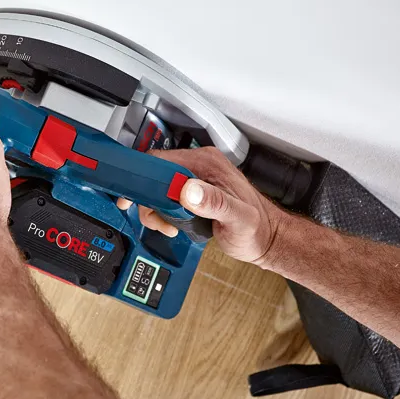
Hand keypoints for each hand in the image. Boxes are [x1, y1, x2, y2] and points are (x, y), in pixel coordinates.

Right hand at [118, 147, 285, 264]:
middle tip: (156, 220)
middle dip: (148, 200)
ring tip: (169, 225)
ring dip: (155, 209)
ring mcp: (195, 178)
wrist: (266, 238)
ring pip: (157, 187)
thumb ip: (214, 203)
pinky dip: (162, 211)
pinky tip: (173, 223)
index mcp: (207, 164)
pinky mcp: (193, 191)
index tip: (133, 197)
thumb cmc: (257, 229)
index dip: (142, 178)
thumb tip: (188, 191)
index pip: (161, 160)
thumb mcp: (237, 217)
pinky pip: (166, 196)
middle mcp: (199, 166)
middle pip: (154, 174)